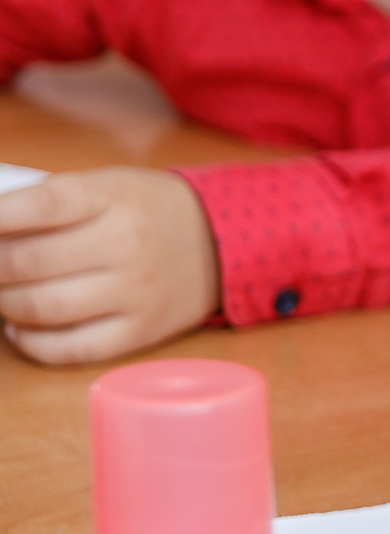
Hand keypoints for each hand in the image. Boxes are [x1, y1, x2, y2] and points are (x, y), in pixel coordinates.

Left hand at [0, 168, 218, 363]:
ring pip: (41, 307)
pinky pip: (71, 348)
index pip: (40, 205)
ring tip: (1, 294)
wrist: (223, 242)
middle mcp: (125, 245)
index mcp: (114, 198)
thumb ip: (48, 203)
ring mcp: (135, 292)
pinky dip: (31, 341)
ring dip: (2, 303)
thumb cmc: (148, 210)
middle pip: (26, 262)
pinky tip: (19, 326)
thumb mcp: (106, 186)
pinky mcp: (141, 331)